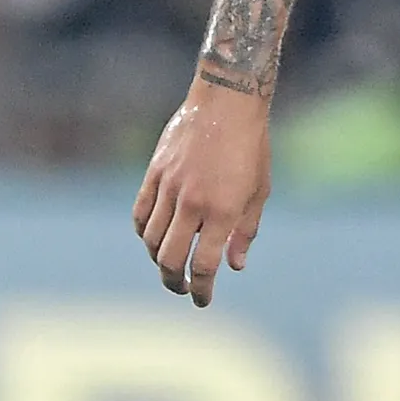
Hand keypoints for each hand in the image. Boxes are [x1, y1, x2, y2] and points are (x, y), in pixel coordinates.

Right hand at [132, 77, 271, 305]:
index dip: (202, 289)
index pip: (204, 265)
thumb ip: (246, 231)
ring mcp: (170, 188)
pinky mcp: (154, 173)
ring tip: (169, 265)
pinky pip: (140, 214)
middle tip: (182, 288)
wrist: (228, 100)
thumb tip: (234, 266)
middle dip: (174, 282)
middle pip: (170, 260)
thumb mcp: (259, 189)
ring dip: (158, 260)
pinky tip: (153, 239)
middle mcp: (193, 203)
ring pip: (151, 240)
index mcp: (223, 210)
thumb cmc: (251, 145)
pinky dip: (143, 233)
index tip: (202, 300)